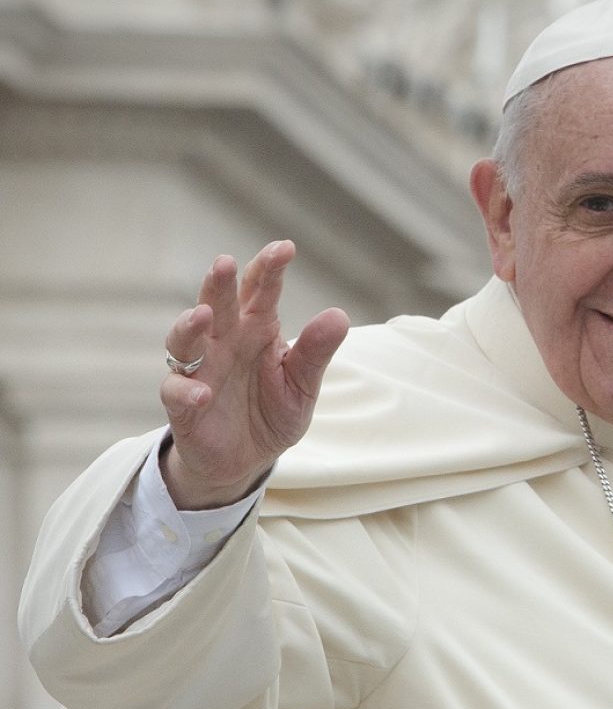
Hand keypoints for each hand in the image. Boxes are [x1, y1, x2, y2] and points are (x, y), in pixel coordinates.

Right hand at [159, 240, 349, 509]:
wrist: (247, 460)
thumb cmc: (273, 412)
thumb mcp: (302, 385)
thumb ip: (315, 352)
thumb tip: (338, 316)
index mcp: (256, 330)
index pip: (260, 291)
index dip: (268, 269)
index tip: (284, 248)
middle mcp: (224, 342)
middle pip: (218, 304)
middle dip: (219, 283)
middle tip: (225, 262)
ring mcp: (200, 371)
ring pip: (185, 340)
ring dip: (190, 325)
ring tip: (202, 315)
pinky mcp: (184, 405)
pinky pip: (178, 392)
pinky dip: (187, 390)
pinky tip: (203, 392)